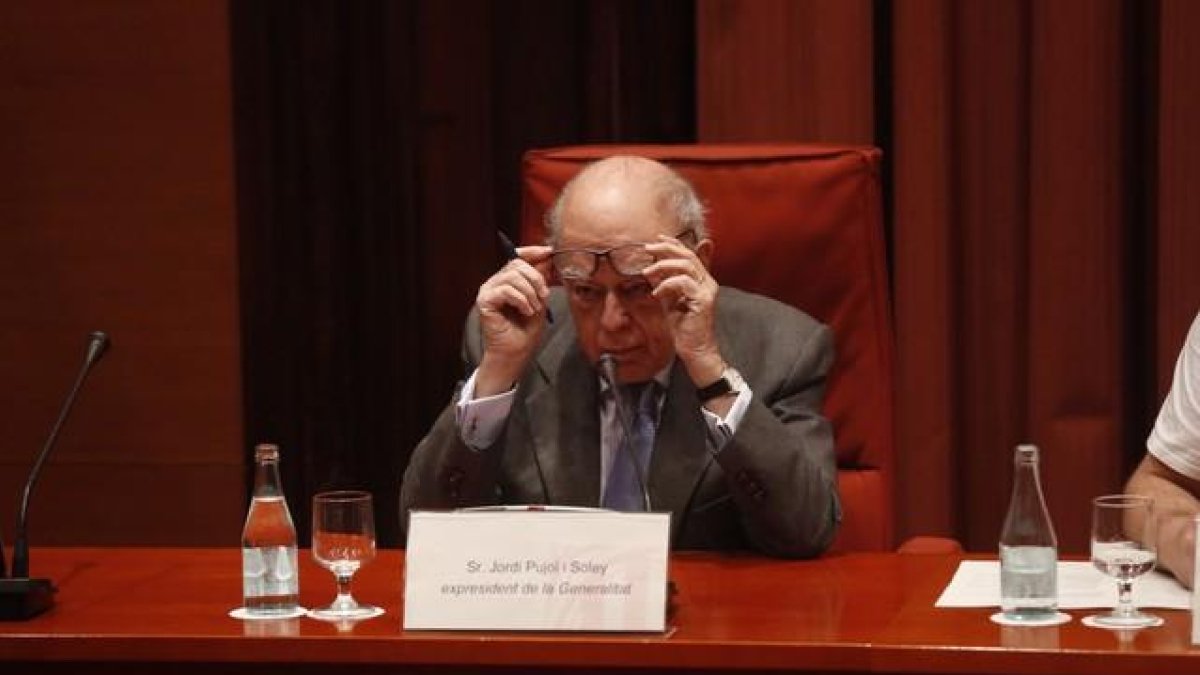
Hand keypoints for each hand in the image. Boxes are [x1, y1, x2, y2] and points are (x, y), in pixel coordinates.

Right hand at [475, 245, 552, 395]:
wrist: (515, 352)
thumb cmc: (526, 330)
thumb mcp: (539, 300)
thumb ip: (540, 279)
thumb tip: (547, 258)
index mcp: (508, 280)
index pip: (517, 257)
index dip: (532, 251)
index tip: (549, 252)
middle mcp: (495, 282)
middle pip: (517, 264)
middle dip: (536, 278)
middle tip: (544, 296)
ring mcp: (488, 290)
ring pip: (512, 276)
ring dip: (530, 292)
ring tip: (534, 308)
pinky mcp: (484, 301)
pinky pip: (506, 289)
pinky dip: (521, 299)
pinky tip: (525, 311)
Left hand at [642, 235, 724, 385]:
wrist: (695, 350)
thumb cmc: (683, 328)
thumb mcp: (670, 301)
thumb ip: (665, 284)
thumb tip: (652, 269)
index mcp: (702, 281)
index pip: (689, 254)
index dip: (673, 244)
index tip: (656, 239)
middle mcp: (708, 283)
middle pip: (688, 255)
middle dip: (666, 248)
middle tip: (647, 248)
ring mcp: (707, 291)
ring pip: (686, 265)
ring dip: (663, 265)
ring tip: (647, 272)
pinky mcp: (703, 301)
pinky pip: (683, 282)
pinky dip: (667, 284)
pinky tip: (656, 293)